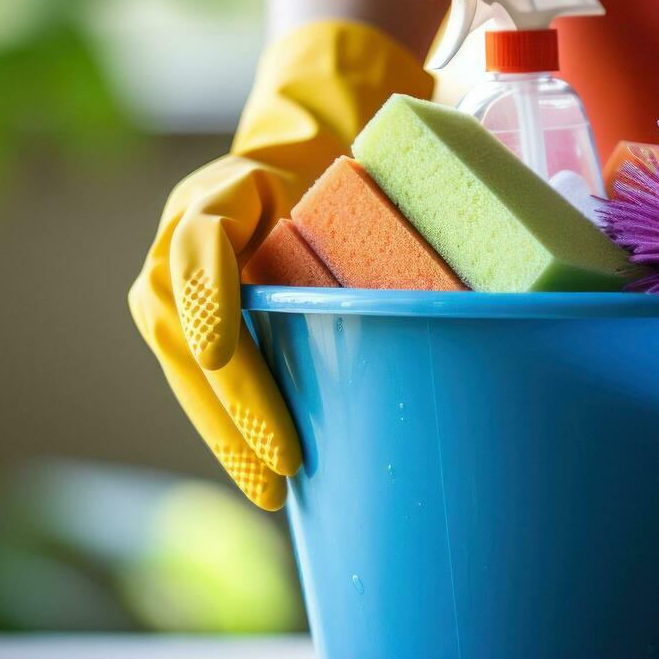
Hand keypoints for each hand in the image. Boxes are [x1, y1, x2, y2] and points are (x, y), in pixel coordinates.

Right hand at [129, 21, 430, 507]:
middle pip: (184, 324)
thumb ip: (399, 196)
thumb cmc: (338, 174)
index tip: (222, 349)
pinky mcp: (181, 323)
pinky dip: (231, 432)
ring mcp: (173, 282)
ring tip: (272, 491)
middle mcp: (184, 234)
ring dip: (227, 432)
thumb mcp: (364, 168)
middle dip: (233, 399)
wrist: (285, 167)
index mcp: (226, 191)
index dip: (206, 293)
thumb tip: (486, 247)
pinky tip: (264, 478)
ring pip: (184, 365)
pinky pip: (197, 384)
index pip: (202, 238)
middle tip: (283, 463)